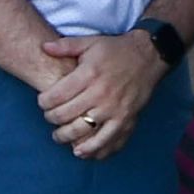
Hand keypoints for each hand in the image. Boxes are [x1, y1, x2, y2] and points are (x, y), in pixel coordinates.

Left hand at [37, 31, 167, 159]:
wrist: (151, 56)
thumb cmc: (117, 50)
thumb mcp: (91, 43)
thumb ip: (65, 46)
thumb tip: (43, 47)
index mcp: (89, 75)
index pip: (55, 97)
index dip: (43, 102)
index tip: (43, 102)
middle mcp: (101, 94)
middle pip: (65, 116)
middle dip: (51, 119)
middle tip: (50, 117)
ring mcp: (115, 109)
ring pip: (82, 132)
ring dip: (66, 138)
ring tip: (60, 136)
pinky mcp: (127, 119)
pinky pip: (108, 141)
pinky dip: (94, 150)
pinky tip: (83, 151)